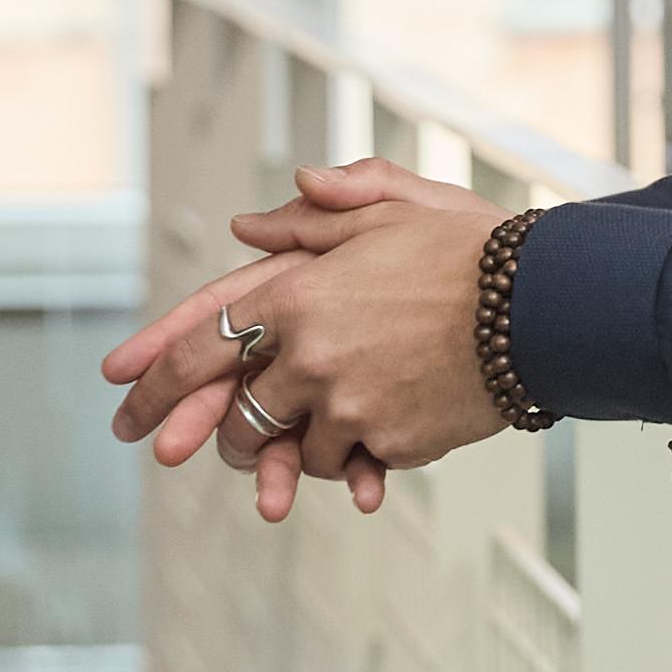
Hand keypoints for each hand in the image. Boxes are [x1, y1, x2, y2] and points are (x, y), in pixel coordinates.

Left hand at [104, 161, 508, 520]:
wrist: (550, 303)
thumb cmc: (473, 248)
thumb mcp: (394, 205)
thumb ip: (318, 211)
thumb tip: (250, 225)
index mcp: (298, 293)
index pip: (198, 344)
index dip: (152, 378)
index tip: (121, 401)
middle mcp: (312, 354)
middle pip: (238, 415)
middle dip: (220, 434)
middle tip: (204, 446)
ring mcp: (352, 404)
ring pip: (296, 450)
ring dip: (298, 450)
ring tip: (318, 436)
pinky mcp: (394, 441)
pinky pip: (355, 466)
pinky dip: (357, 464)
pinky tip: (374, 449)